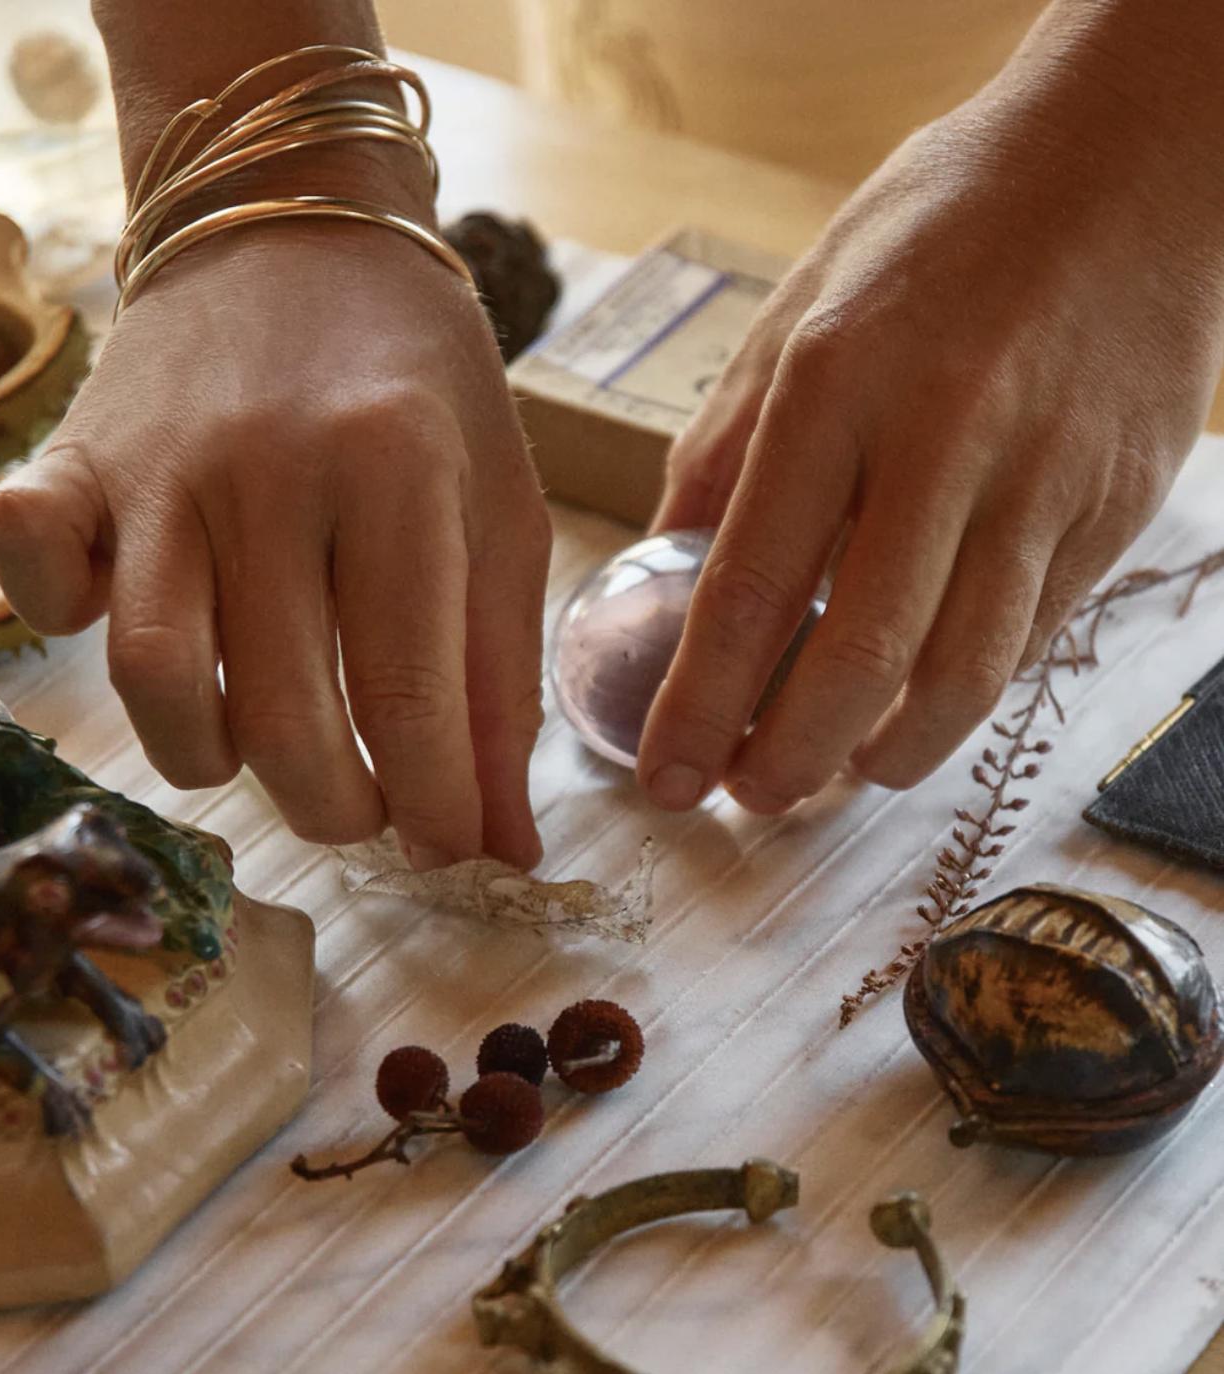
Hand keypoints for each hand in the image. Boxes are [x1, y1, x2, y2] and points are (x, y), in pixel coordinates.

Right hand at [0, 221, 549, 869]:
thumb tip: (504, 845)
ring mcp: (157, 461)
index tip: (450, 847)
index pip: (410, 695)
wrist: (298, 226)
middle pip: (277, 714)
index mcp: (399, 469)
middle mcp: (267, 468)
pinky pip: (23, 558)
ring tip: (263, 742)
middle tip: (362, 808)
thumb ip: (501, 681)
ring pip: (149, 676)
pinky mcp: (73, 453)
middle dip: (332, 807)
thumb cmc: (421, 382)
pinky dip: (55, 618)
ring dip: (210, 755)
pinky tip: (129, 622)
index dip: (434, 807)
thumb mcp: (499, 511)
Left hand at [638, 44, 1223, 815]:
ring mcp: (1044, 478)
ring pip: (963, 676)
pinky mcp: (1115, 507)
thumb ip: (725, 443)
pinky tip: (917, 702)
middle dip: (791, 760)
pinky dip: (960, 694)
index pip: (748, 588)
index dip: (700, 706)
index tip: (667, 778)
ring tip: (836, 771)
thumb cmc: (938, 227)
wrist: (1132, 157)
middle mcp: (944, 436)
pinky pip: (1029, 637)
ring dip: (887, 755)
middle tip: (752, 795)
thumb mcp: (799, 305)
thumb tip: (660, 559)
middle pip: (859, 658)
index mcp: (835, 381)